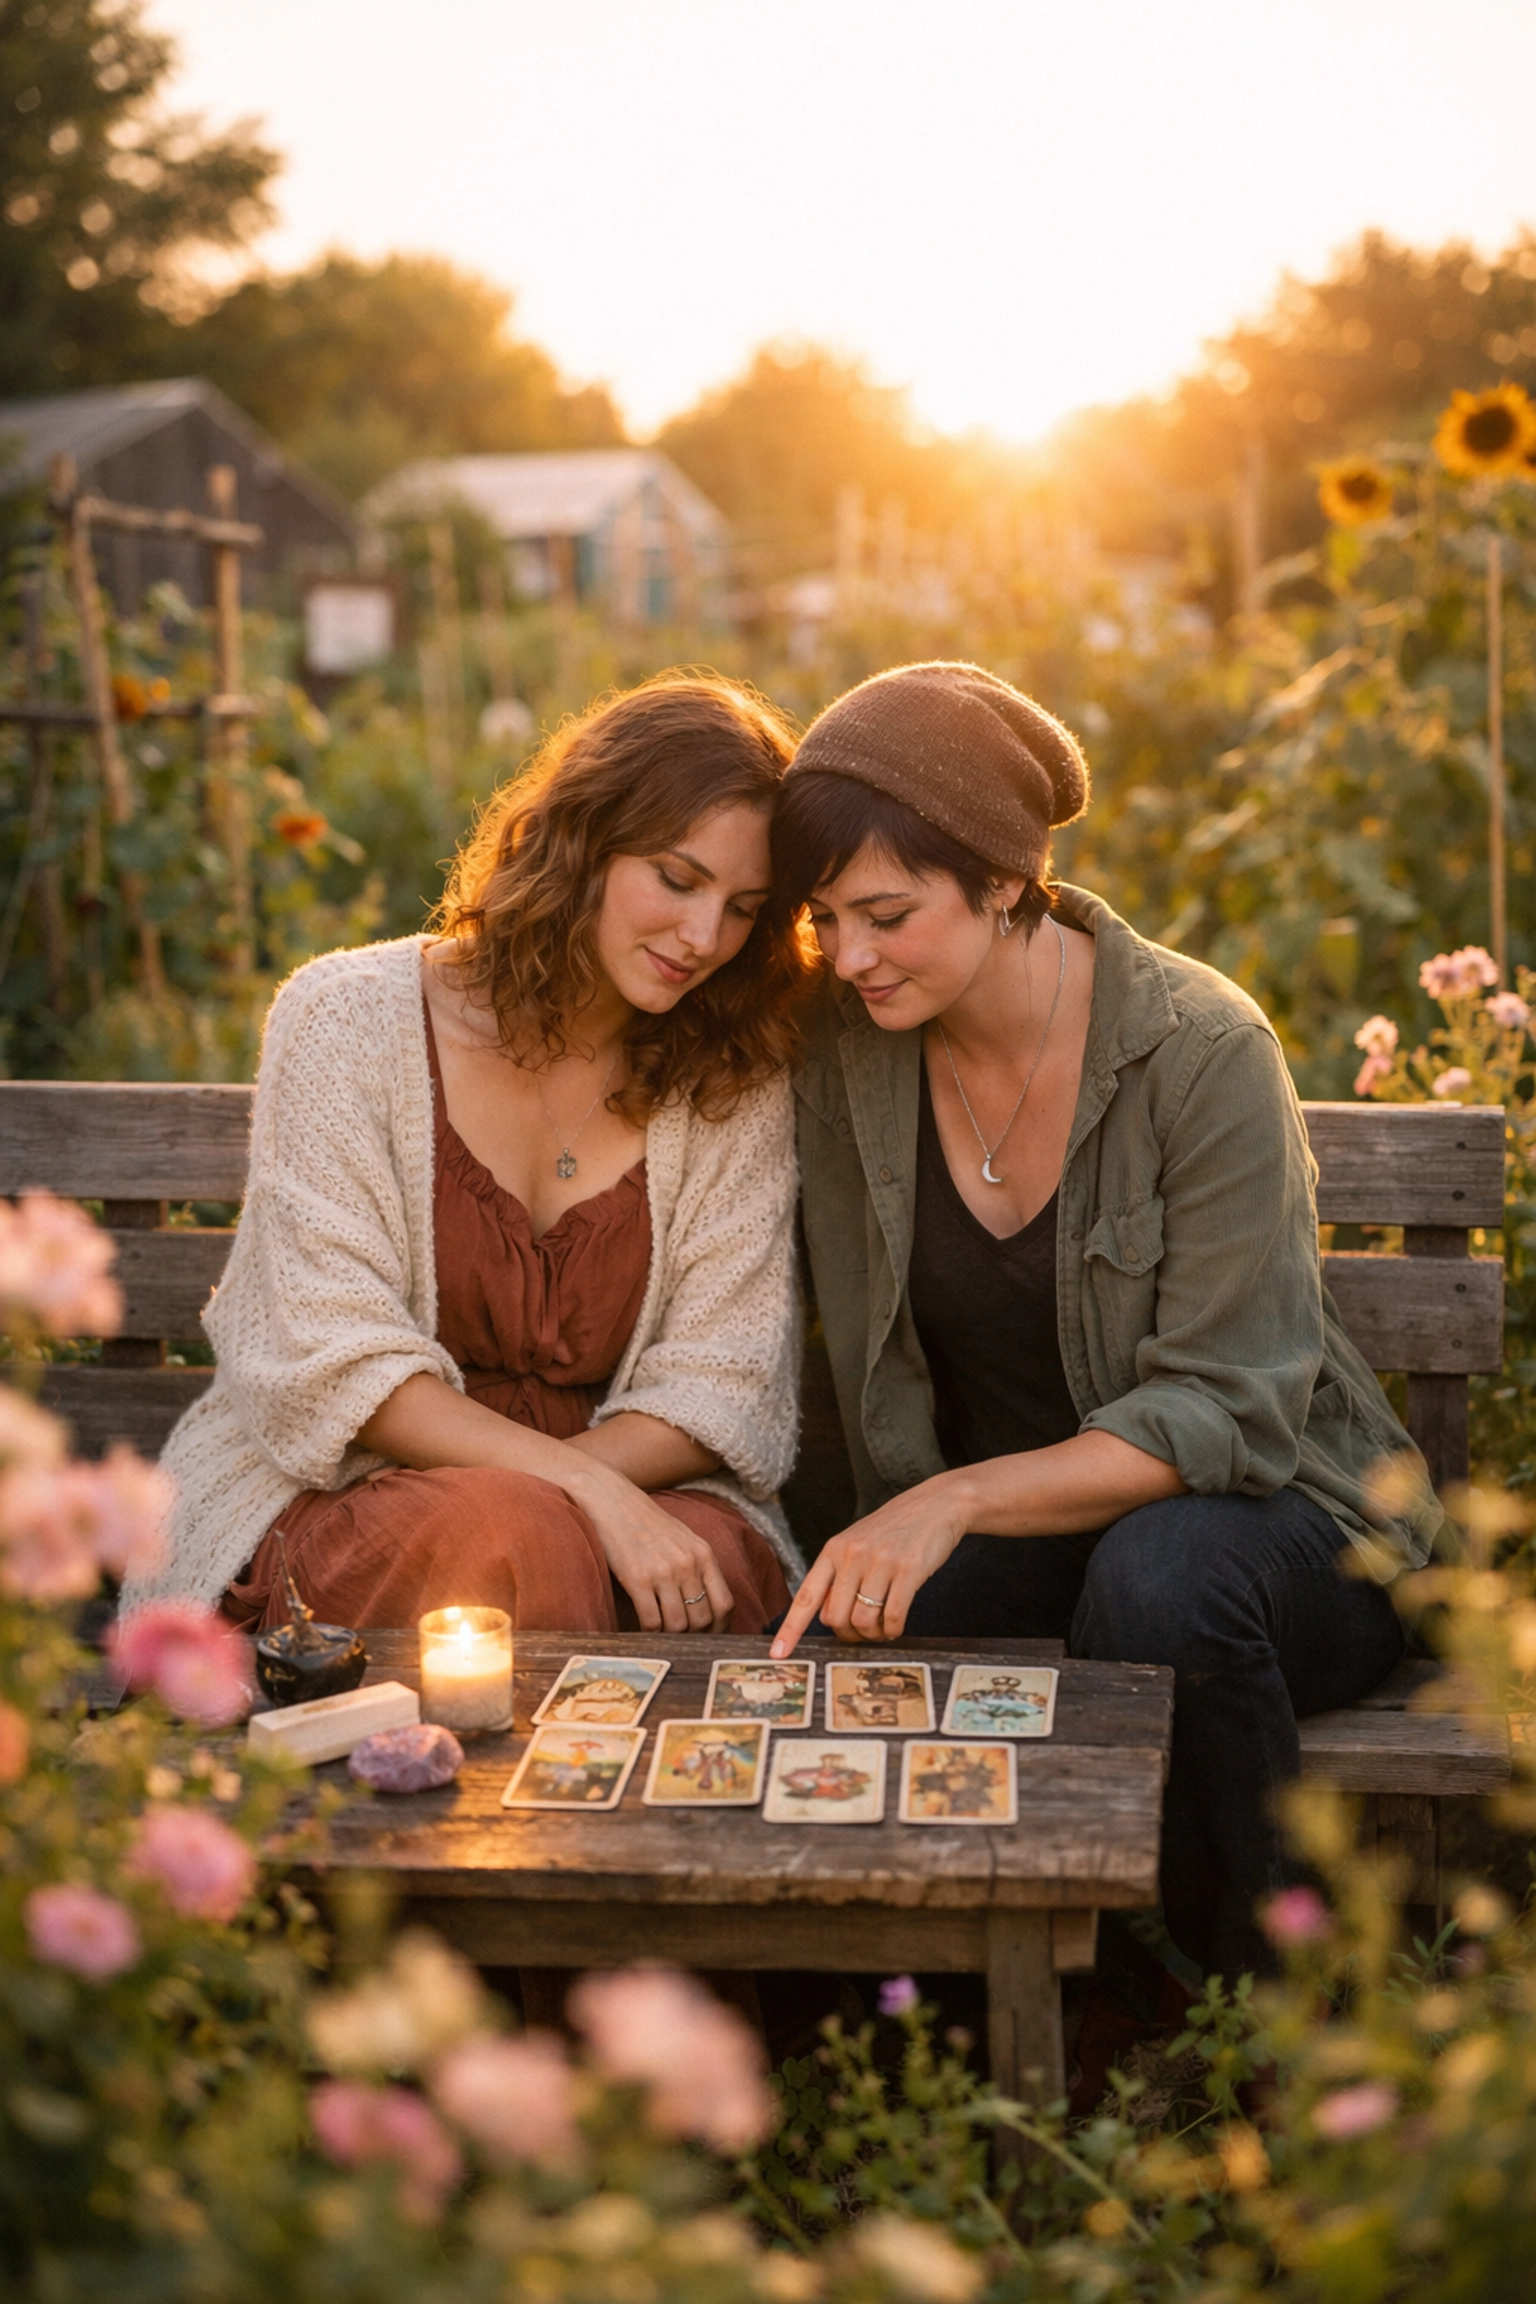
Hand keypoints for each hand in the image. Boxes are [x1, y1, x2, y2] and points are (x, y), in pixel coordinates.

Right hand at [572, 1465, 733, 1632]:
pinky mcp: (637, 1579)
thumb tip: (704, 1603)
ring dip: (670, 1637)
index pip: (725, 1603)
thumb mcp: (682, 1538)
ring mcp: (663, 1572)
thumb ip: (696, 1566)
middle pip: (702, 1619)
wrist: (611, 1500)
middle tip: (681, 1640)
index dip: (720, 1628)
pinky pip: (651, 1621)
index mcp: (703, 1554)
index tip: (709, 1637)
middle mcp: (687, 1564)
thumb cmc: (645, 1521)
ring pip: (677, 1625)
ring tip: (661, 1636)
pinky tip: (643, 1629)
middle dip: (693, 1636)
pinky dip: (649, 1633)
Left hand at [769, 1476, 970, 1656]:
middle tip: (863, 1631)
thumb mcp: (857, 1543)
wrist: (935, 1504)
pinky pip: (893, 1616)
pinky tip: (897, 1625)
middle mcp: (852, 1555)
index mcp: (834, 1550)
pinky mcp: (908, 1570)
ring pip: (863, 1621)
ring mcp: (880, 1562)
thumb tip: (829, 1617)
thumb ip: (840, 1575)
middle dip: (848, 1634)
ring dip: (873, 1634)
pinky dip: (894, 1630)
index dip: (790, 1629)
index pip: (806, 1596)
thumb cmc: (894, 1530)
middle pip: (835, 1618)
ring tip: (883, 1627)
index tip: (778, 1654)